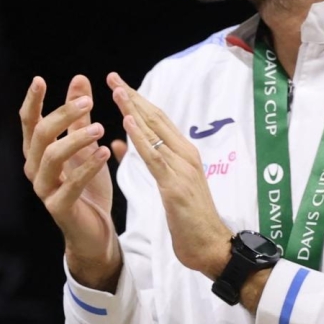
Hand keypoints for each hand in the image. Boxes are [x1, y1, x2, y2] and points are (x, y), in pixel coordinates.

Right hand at [20, 75, 122, 288]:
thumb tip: (79, 79)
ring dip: (76, 139)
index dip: (33, 101)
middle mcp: (34, 168)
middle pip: (40, 135)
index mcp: (37, 152)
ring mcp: (44, 189)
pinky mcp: (59, 207)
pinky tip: (106, 152)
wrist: (95, 232)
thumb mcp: (85, 146)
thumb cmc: (88, 186)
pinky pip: (72, 184)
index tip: (40, 79)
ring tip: (100, 128)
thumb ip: (79, 116)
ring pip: (53, 157)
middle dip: (63, 115)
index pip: (29, 121)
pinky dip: (88, 166)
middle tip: (88, 102)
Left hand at [110, 73, 235, 279]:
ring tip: (117, 90)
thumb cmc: (188, 217)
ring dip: (135, 110)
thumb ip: (144, 160)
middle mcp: (185, 154)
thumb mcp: (165, 183)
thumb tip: (118, 143)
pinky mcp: (175, 185)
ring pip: (155, 133)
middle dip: (133, 96)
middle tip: (112, 77)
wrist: (211, 247)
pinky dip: (140, 138)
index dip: (137, 99)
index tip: (117, 82)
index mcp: (182, 153)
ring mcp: (182, 168)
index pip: (157, 119)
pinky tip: (127, 123)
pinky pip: (154, 157)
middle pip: (156, 119)